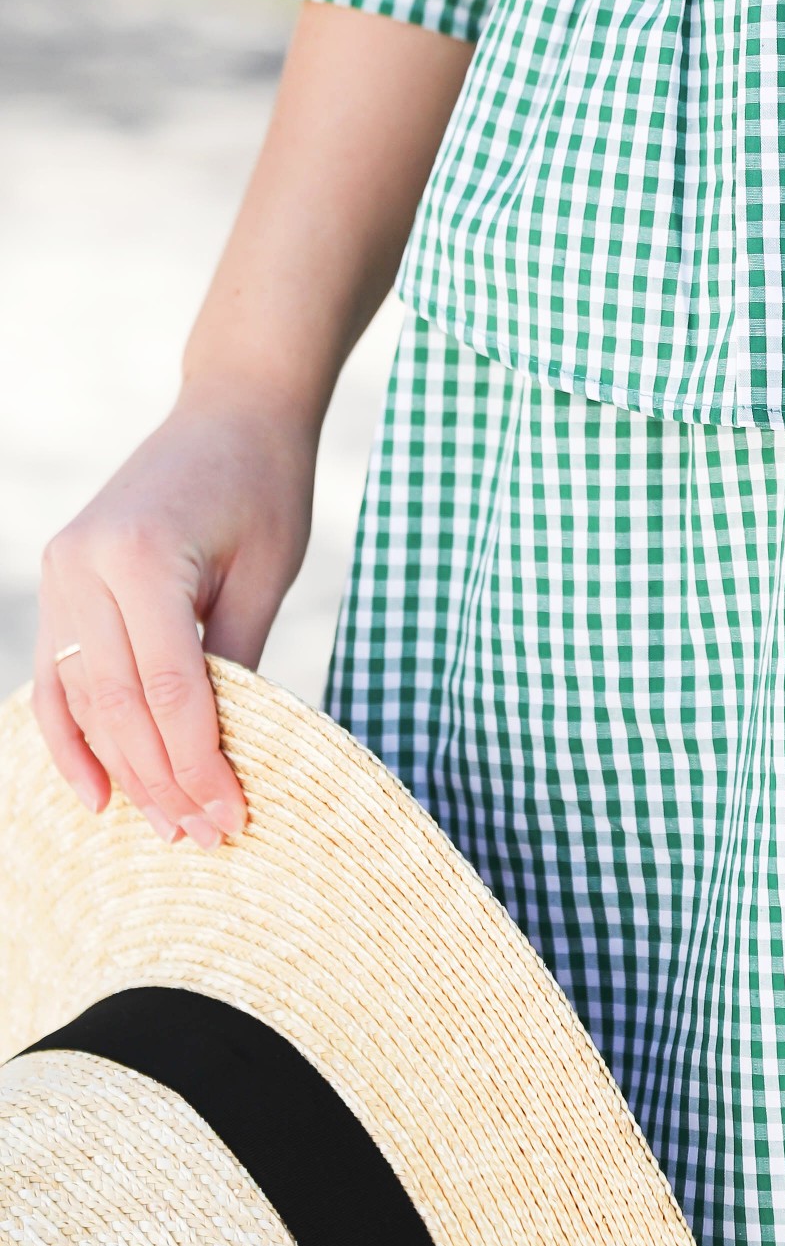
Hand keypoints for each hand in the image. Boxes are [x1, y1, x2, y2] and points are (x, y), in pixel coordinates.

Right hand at [35, 391, 317, 845]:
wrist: (230, 409)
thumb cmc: (265, 484)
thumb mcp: (266, 573)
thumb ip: (238, 660)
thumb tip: (224, 757)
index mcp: (141, 556)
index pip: (170, 687)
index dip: (199, 762)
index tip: (232, 815)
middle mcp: (84, 565)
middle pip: (118, 703)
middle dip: (162, 779)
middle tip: (205, 836)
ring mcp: (61, 570)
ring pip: (82, 697)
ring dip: (122, 769)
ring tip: (165, 826)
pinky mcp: (60, 579)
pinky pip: (57, 675)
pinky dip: (72, 736)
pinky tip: (96, 792)